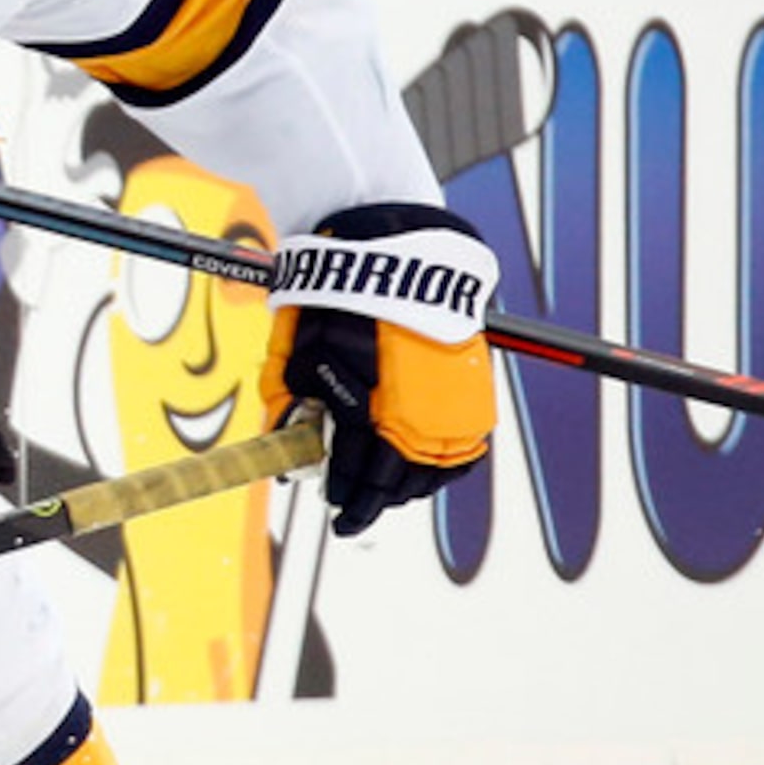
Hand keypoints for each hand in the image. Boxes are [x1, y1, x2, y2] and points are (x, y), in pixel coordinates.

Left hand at [259, 203, 499, 534]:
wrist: (401, 253)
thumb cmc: (340, 299)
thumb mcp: (301, 352)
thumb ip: (293, 405)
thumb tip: (288, 447)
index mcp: (378, 410)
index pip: (361, 474)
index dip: (346, 497)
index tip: (335, 509)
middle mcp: (423, 416)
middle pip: (399, 482)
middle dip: (373, 501)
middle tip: (351, 511)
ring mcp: (455, 406)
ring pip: (434, 473)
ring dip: (407, 489)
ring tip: (383, 492)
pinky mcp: (475, 392)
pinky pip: (464, 451)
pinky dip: (441, 468)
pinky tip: (420, 470)